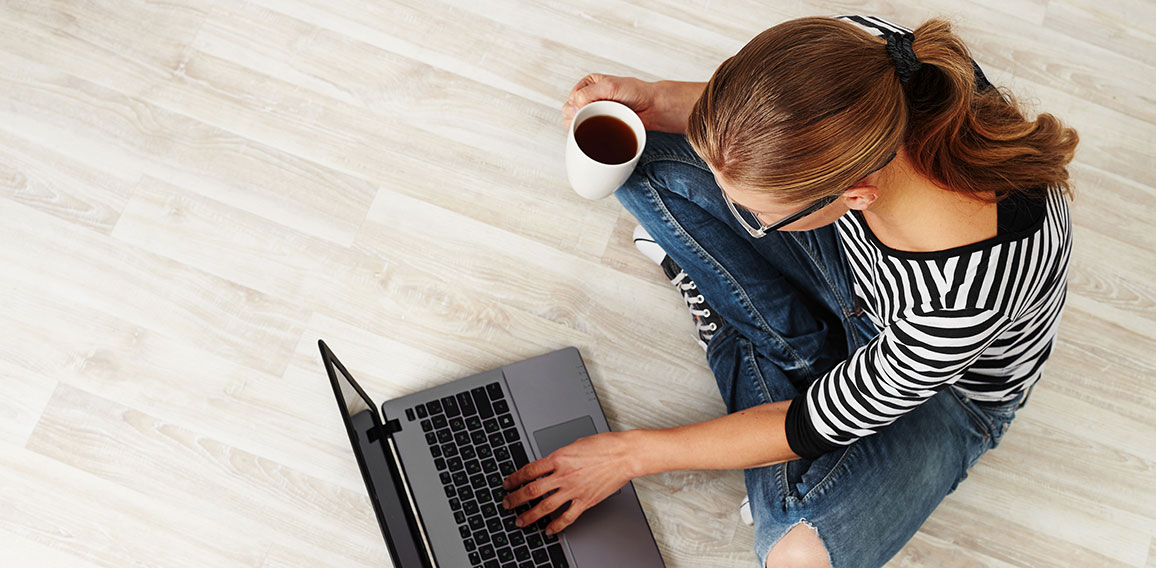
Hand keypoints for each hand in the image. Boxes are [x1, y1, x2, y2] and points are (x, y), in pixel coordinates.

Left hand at [500, 430, 637, 534]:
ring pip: (545, 506)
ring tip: (521, 521)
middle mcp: (563, 475)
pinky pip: (567, 517)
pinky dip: (556, 525)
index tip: (508, 483)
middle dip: (515, 499)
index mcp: (558, 458)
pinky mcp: (586, 500)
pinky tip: (549, 529)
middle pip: (531, 490)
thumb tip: (549, 464)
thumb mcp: (574, 444)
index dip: (514, 479)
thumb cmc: (604, 446)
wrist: (625, 455)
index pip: (529, 471)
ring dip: (530, 515)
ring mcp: (574, 489)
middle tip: (507, 504)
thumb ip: (560, 457)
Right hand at [563, 74, 684, 131]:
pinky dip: (585, 134)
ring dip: (581, 126)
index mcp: (588, 84)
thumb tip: (573, 105)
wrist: (652, 108)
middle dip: (578, 117)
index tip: (590, 109)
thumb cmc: (636, 93)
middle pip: (569, 111)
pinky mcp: (598, 125)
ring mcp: (593, 112)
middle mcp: (589, 97)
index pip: (572, 97)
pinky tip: (594, 134)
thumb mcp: (610, 86)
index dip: (577, 106)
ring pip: (574, 123)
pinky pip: (584, 132)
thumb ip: (589, 93)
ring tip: (597, 124)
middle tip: (594, 118)